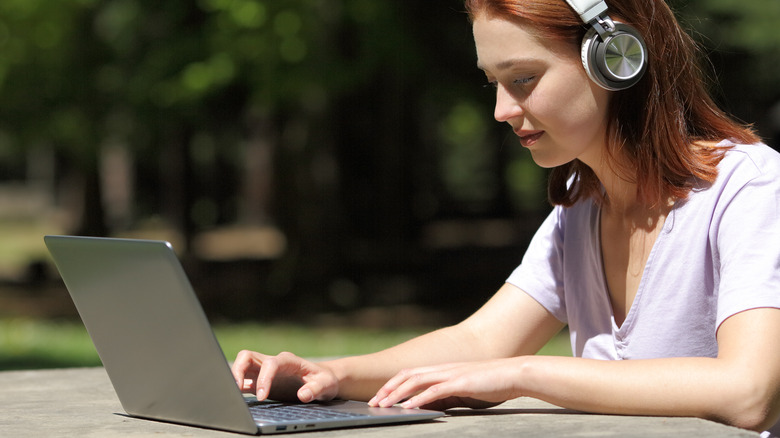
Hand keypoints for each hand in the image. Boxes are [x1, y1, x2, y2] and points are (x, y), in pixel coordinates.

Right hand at [231, 350, 338, 402]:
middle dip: (238, 369)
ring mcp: (264, 372)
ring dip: (234, 377)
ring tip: (231, 393)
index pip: (270, 363)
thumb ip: (316, 389)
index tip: (262, 396)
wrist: (321, 380)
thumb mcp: (327, 384)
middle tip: (235, 389)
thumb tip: (303, 395)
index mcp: (288, 360)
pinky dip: (236, 387)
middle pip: (248, 356)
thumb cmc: (324, 380)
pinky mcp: (260, 382)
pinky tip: (234, 398)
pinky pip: (244, 381)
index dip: (264, 378)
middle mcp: (273, 363)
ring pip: (242, 366)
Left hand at [368, 359, 523, 409]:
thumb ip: (445, 396)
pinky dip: (419, 398)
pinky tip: (408, 407)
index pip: (410, 373)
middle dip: (388, 389)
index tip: (380, 396)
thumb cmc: (491, 384)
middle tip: (373, 402)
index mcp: (442, 370)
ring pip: (416, 381)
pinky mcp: (460, 383)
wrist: (514, 374)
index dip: (393, 384)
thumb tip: (427, 405)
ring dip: (397, 394)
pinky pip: (435, 391)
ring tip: (383, 405)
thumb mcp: (462, 391)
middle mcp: (443, 369)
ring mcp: (450, 374)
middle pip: (407, 375)